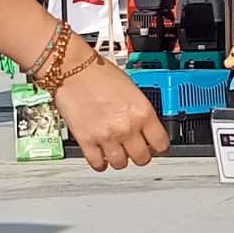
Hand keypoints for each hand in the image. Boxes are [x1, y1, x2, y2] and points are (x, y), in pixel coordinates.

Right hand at [53, 55, 169, 171]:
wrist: (72, 68)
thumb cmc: (99, 73)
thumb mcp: (132, 90)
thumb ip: (140, 112)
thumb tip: (145, 129)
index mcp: (143, 112)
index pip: (161, 144)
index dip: (158, 146)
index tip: (154, 147)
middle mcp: (127, 127)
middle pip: (142, 158)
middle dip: (139, 155)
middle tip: (134, 149)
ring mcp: (107, 136)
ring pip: (121, 164)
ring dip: (120, 159)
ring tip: (116, 150)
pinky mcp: (86, 141)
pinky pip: (98, 163)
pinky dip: (100, 163)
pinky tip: (100, 155)